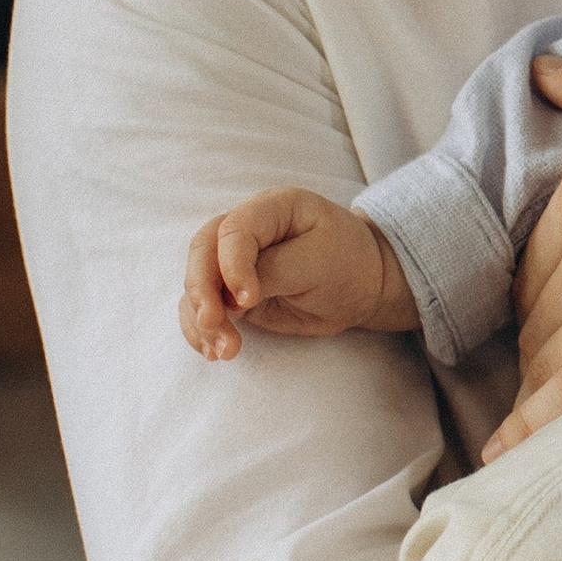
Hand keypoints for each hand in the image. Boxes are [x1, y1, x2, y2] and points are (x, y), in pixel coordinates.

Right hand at [180, 189, 418, 359]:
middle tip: (214, 324)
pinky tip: (214, 352)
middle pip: (203, 252)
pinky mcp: (231, 293)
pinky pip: (203, 308)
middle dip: (202, 292)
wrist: (364, 285)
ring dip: (202, 319)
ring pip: (197, 283)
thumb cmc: (349, 263)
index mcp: (271, 208)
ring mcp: (234, 262)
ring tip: (224, 351)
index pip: (233, 230)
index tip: (247, 300)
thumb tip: (230, 296)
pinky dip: (202, 331)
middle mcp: (245, 230)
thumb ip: (274, 271)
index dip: (232, 265)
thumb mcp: (320, 262)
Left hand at [495, 45, 561, 445]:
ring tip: (541, 435)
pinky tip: (510, 453)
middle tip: (553, 388)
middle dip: (542, 357)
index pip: (532, 273)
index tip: (554, 328)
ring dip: (543, 396)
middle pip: (541, 325)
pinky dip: (538, 424)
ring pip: (555, 362)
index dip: (542, 306)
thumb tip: (540, 71)